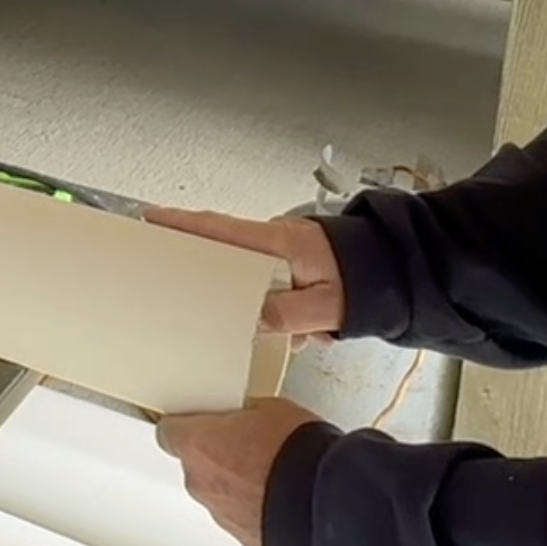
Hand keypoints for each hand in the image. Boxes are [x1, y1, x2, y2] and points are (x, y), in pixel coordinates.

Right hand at [146, 207, 346, 339]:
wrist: (395, 270)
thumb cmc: (364, 281)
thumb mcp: (325, 305)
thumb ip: (287, 314)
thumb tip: (252, 320)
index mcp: (277, 243)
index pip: (220, 229)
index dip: (182, 224)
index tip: (151, 219)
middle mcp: (275, 240)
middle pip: (220, 242)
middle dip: (192, 253)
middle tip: (162, 264)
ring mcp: (281, 249)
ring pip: (242, 264)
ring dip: (231, 285)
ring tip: (221, 310)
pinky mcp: (291, 263)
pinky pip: (262, 276)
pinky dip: (258, 296)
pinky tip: (272, 326)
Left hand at [154, 397, 327, 545]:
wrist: (320, 503)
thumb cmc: (294, 454)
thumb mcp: (272, 409)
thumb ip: (247, 414)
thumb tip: (253, 417)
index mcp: (196, 444)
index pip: (169, 431)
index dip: (186, 424)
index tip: (198, 420)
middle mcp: (201, 482)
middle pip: (195, 464)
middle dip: (216, 455)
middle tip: (246, 443)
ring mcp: (220, 513)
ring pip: (218, 492)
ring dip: (236, 483)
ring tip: (270, 471)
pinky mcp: (243, 536)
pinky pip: (240, 516)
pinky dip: (254, 507)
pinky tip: (279, 496)